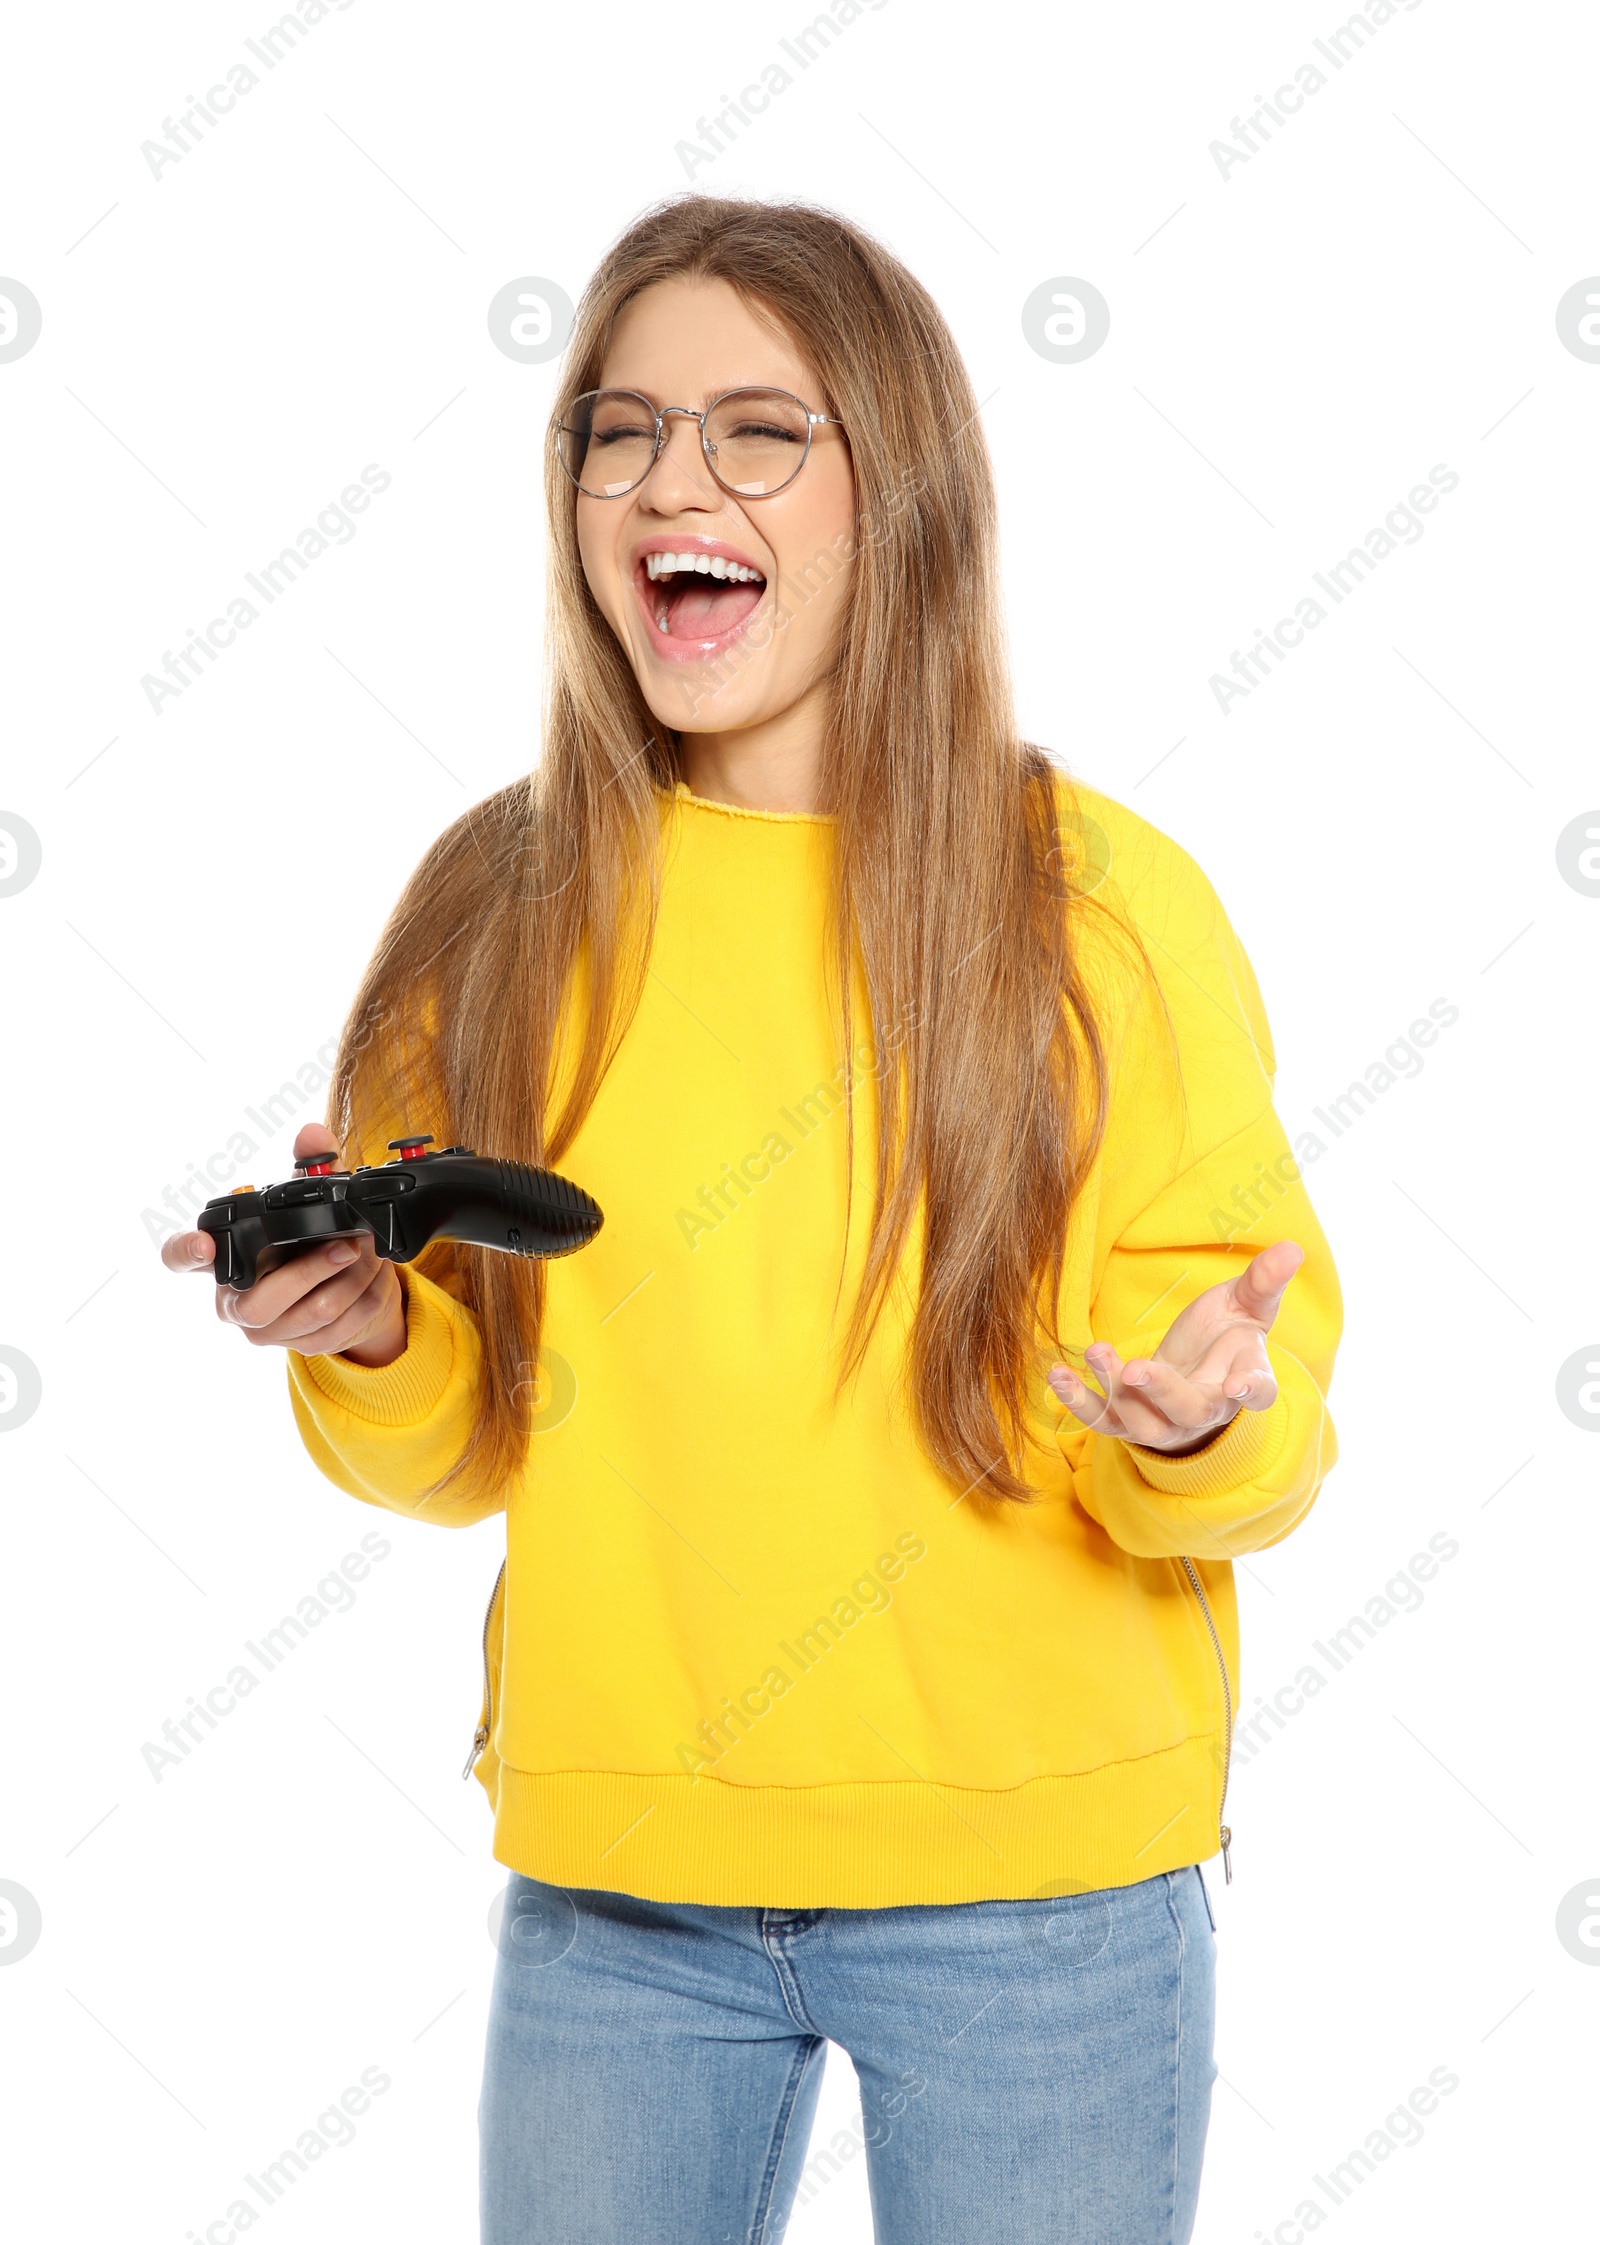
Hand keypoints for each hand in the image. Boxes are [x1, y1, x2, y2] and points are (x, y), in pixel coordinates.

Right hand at [160, 1123, 408, 1367]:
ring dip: (350, 1282)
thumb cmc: (313, 1240)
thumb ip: (311, 1166)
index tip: (206, 1242)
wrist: (350, 1289)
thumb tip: (313, 1133)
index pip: (179, 1257)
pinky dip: (365, 1300)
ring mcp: (266, 1331)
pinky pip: (336, 1331)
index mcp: (223, 1258)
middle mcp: (234, 1301)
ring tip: (371, 1255)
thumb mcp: (314, 1201)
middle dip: (310, 1271)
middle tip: (347, 1245)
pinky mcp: (302, 1346)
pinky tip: (375, 1279)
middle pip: (259, 1303)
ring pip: (308, 1316)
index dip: (185, 1250)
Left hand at [1047, 1240, 1302, 1456]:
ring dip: (1115, 1390)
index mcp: (1245, 1381)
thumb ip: (1265, 1281)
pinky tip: (1057, 1376)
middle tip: (1138, 1369)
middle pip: (1188, 1410)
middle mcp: (1205, 1410)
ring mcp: (1164, 1421)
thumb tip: (1293, 1247)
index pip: (1256, 1392)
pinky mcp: (1128, 1420)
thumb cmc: (1227, 1336)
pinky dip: (1079, 1403)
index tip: (1240, 1384)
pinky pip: (1103, 1421)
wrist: (1196, 1373)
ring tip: (1097, 1351)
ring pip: (1141, 1421)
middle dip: (1163, 1392)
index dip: (1250, 1389)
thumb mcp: (1247, 1305)